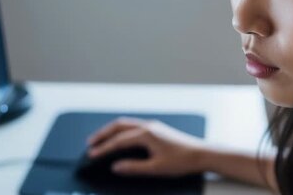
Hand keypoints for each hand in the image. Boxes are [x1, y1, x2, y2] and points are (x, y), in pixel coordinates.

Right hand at [86, 117, 207, 176]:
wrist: (201, 154)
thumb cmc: (182, 161)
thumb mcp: (156, 169)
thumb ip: (134, 167)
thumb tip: (116, 166)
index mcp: (147, 134)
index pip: (119, 140)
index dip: (104, 148)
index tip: (92, 154)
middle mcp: (148, 126)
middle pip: (119, 126)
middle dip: (103, 134)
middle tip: (90, 143)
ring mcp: (153, 126)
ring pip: (126, 124)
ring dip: (112, 130)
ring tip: (101, 139)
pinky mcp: (157, 129)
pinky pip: (133, 126)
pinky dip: (122, 130)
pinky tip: (120, 138)